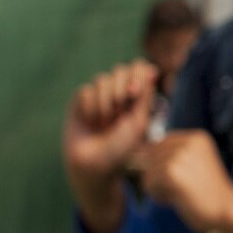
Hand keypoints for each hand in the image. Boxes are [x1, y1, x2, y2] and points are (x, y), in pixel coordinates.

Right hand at [62, 60, 159, 185]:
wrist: (94, 164)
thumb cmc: (122, 147)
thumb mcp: (138, 122)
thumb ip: (144, 95)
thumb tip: (152, 69)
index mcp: (137, 96)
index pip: (139, 68)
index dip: (137, 74)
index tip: (135, 92)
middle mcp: (118, 92)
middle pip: (120, 69)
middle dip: (121, 90)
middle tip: (120, 113)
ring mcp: (99, 95)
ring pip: (102, 79)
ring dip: (106, 103)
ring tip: (106, 124)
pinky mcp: (80, 100)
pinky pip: (86, 90)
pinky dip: (91, 108)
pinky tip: (91, 122)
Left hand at [138, 130, 232, 232]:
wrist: (228, 210)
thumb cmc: (211, 193)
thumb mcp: (197, 164)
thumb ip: (175, 155)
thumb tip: (138, 153)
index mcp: (197, 138)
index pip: (161, 143)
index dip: (160, 162)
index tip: (177, 178)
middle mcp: (188, 142)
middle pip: (152, 156)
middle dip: (159, 176)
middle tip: (180, 189)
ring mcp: (179, 156)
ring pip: (148, 171)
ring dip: (159, 187)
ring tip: (179, 195)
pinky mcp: (172, 172)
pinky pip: (148, 183)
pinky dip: (158, 195)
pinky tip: (176, 200)